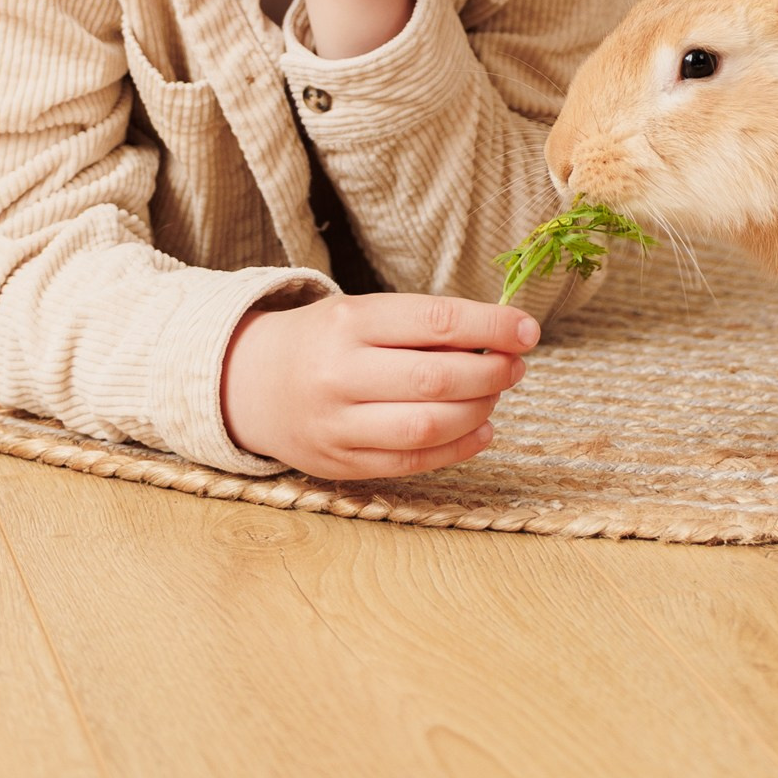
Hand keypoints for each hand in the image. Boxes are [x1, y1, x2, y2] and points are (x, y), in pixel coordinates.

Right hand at [220, 289, 539, 477]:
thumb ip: (420, 327)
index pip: (435, 321)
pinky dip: (457, 448)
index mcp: (348, 322)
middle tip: (516, 366)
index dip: (491, 326)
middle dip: (492, 372)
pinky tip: (481, 430)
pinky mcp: (342, 463)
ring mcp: (338, 424)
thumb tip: (499, 339)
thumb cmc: (323, 341)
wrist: (249, 383)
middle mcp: (340, 373)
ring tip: (495, 395)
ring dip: (478, 410)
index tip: (528, 329)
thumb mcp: (360, 314)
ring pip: (427, 425)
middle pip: (437, 377)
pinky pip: (412, 461)